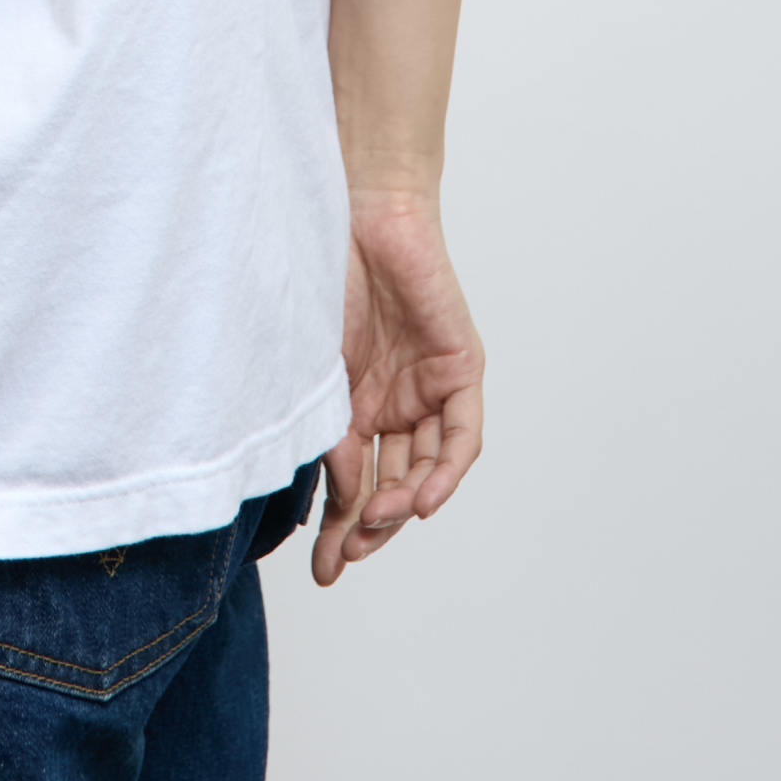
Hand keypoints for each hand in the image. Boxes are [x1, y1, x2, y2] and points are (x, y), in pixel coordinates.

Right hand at [312, 190, 483, 586]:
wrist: (359, 212)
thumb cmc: (325, 274)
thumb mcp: (318, 371)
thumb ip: (329, 433)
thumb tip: (332, 501)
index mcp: (357, 403)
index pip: (356, 479)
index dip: (342, 526)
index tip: (324, 567)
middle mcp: (397, 402)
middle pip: (394, 483)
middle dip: (372, 525)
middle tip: (349, 555)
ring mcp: (430, 387)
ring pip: (428, 467)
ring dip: (405, 503)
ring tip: (378, 523)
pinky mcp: (460, 369)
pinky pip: (462, 434)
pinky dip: (446, 470)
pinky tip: (423, 498)